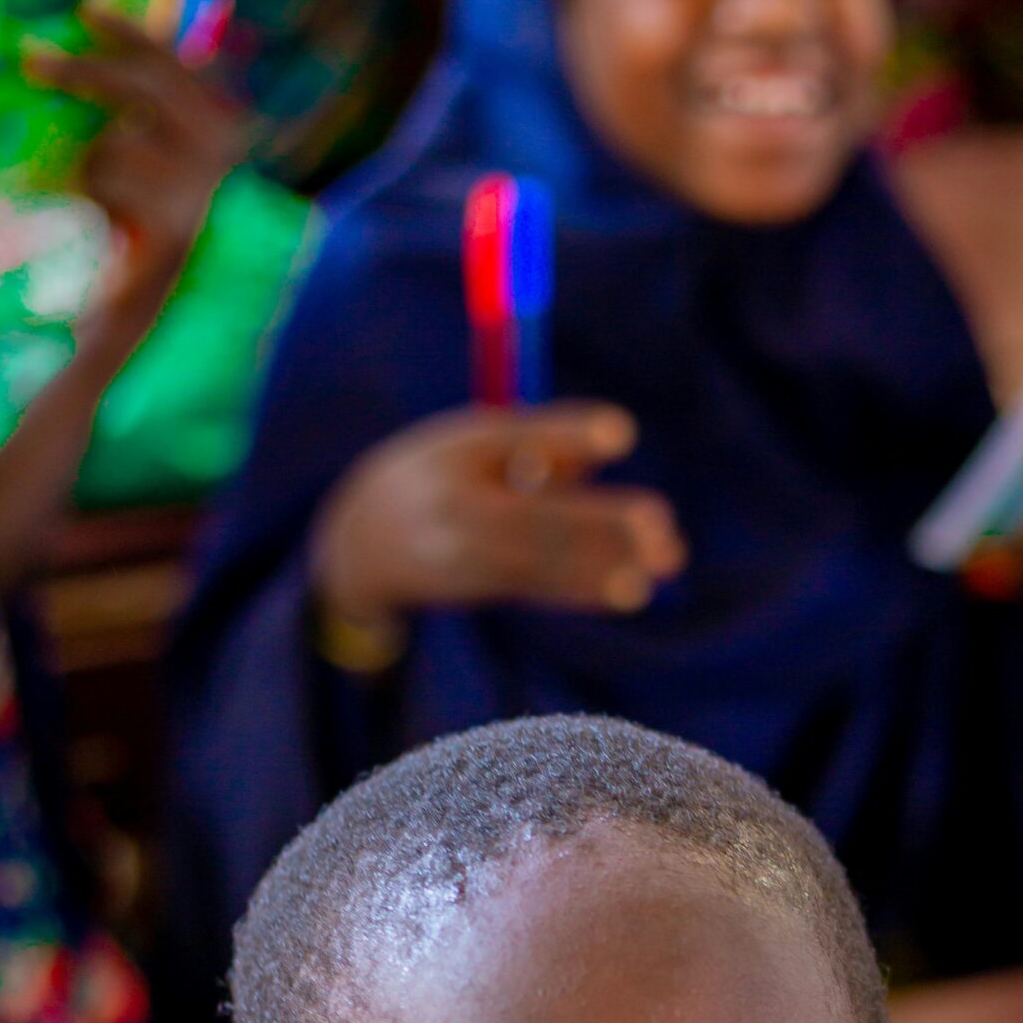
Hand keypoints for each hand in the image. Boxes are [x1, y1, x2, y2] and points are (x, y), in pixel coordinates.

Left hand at [24, 7, 244, 322]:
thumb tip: (103, 39)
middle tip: (33, 63)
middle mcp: (219, 154)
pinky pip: (113, 183)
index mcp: (219, 128)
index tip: (86, 9)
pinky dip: (97, 195)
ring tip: (98, 191)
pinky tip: (109, 219)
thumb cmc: (149, 225)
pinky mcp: (173, 225)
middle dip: (86, 72)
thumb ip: (141, 109)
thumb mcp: (151, 155)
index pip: (176, 61)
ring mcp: (199, 190)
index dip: (132, 32)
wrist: (156, 307)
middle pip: (148, 86)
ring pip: (120, 140)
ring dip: (94, 159)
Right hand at [310, 403, 689, 622]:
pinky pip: (537, 588)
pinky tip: (631, 589)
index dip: (566, 435)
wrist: (357, 543)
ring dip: (607, 562)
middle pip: (535, 515)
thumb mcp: (474, 444)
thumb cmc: (439, 475)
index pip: (513, 436)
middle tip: (660, 522)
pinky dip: (585, 588)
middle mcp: (454, 502)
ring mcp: (461, 552)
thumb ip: (540, 444)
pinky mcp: (474, 588)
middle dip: (601, 521)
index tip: (623, 433)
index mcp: (456, 447)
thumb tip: (614, 442)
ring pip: (541, 560)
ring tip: (664, 560)